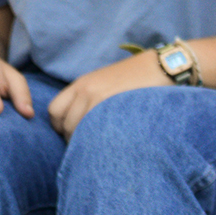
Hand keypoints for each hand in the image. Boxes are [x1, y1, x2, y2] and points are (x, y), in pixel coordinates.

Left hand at [47, 50, 170, 135]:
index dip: (60, 126)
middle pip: (65, 125)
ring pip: (79, 131)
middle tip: (86, 146)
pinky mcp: (115, 109)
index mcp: (81, 84)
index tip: (71, 134)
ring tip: (97, 148)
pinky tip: (109, 143)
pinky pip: (96, 131)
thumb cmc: (137, 76)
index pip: (55, 111)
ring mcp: (99, 100)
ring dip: (85, 142)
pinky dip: (99, 140)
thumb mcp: (105, 81)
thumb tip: (80, 119)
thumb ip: (89, 96)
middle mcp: (85, 91)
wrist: (160, 67)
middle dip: (72, 139)